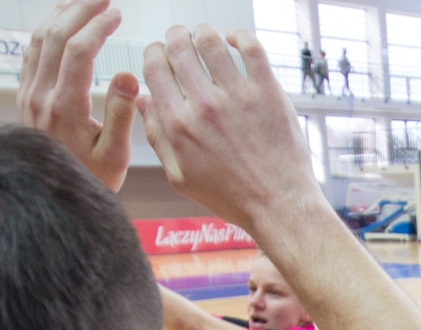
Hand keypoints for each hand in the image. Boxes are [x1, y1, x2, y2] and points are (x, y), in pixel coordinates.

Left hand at [19, 0, 138, 190]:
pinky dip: (46, 30)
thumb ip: (122, 114)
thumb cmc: (91, 180)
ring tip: (84, 1)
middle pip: (55, 35)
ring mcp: (27, 94)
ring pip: (38, 39)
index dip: (98, 25)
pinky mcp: (23, 96)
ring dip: (61, 15)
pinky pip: (30, 52)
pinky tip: (62, 23)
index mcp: (65, 107)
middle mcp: (40, 96)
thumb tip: (130, 75)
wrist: (51, 199)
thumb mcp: (116, 155)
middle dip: (80, 10)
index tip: (118, 13)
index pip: (78, 51)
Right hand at [138, 25, 316, 233]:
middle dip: (175, 37)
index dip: (154, 53)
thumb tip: (142, 102)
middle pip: (178, 47)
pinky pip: (250, 47)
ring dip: (204, 32)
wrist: (278, 205)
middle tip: (181, 39)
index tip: (160, 54)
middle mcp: (204, 106)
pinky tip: (235, 41)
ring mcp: (237, 97)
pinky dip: (239, 37)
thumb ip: (158, 136)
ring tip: (206, 36)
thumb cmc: (232, 196)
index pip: (154, 67)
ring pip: (210, 40)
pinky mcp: (267, 93)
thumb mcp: (180, 176)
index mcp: (177, 124)